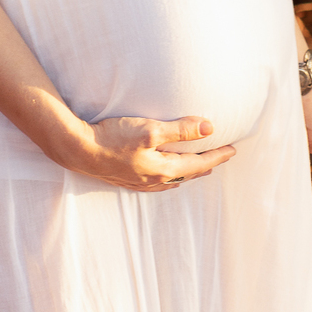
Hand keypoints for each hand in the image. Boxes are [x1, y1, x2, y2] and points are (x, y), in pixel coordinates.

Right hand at [74, 116, 236, 191]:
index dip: (217, 156)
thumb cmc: (113, 138)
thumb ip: (181, 130)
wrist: (79, 150)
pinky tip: (168, 174)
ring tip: (200, 166)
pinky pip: (159, 181)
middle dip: (207, 165)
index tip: (233, 149)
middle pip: (188, 173)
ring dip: (190, 171)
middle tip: (222, 157)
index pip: (199, 163)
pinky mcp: (128, 178)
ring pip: (174, 179)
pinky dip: (172, 176)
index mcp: (163, 169)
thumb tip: (209, 129)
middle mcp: (154, 180)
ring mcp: (140, 182)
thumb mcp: (150, 129)